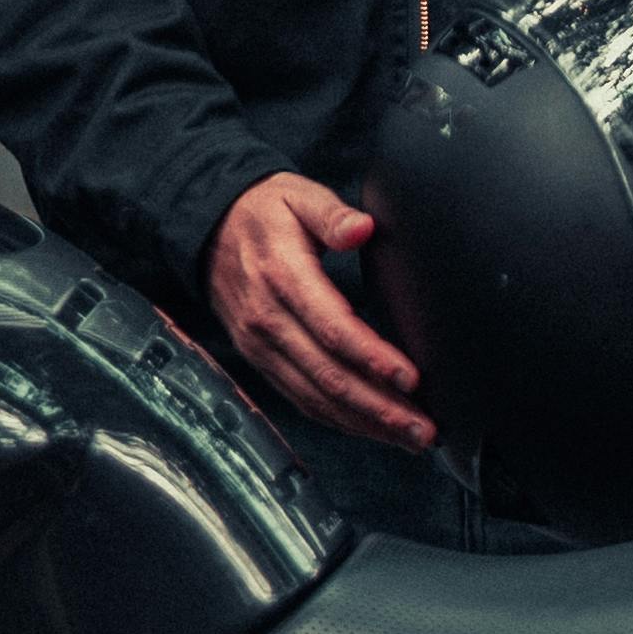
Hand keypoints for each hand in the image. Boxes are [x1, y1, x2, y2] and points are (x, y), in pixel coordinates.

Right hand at [207, 173, 432, 447]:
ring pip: (316, 398)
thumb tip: (362, 228)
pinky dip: (340, 421)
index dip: (372, 357)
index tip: (410, 378)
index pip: (331, 327)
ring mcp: (260, 347)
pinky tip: (372, 429)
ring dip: (365, 423)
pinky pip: (302, 399)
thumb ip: (332, 213)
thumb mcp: (298, 195)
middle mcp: (267, 320)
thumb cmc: (264, 212)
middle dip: (379, 408)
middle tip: (424, 428)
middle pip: (328, 376)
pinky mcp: (261, 360)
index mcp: (282, 276)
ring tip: (411, 438)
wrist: (208, 228)